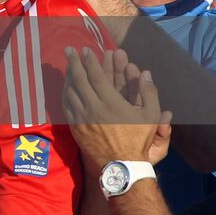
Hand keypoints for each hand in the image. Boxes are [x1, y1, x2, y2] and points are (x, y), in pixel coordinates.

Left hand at [63, 48, 172, 167]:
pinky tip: (66, 86)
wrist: (121, 165)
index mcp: (111, 103)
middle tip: (68, 49)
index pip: (96, 76)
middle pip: (78, 79)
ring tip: (67, 65)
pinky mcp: (74, 126)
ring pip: (70, 91)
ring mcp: (81, 117)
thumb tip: (145, 72)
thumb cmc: (138, 140)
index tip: (85, 50)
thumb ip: (148, 93)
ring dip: (68, 75)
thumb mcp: (150, 117)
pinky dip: (65, 92)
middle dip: (73, 62)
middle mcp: (92, 107)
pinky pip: (66, 104)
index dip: (90, 61)